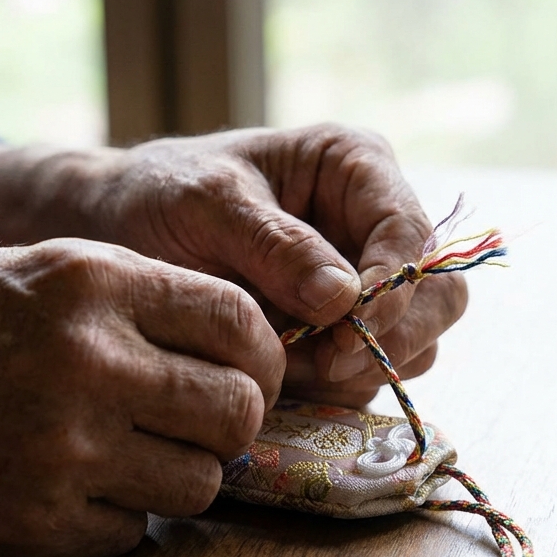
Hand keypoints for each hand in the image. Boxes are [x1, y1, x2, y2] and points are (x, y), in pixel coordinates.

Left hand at [0, 124, 468, 406]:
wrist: (116, 237)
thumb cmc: (157, 197)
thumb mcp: (203, 202)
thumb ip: (273, 243)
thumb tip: (345, 297)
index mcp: (356, 167)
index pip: (410, 229)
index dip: (396, 285)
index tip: (347, 327)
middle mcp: (376, 227)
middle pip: (439, 295)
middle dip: (390, 337)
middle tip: (321, 362)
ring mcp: (369, 287)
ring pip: (417, 346)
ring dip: (360, 369)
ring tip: (283, 365)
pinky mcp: (348, 336)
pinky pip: (373, 376)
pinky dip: (337, 389)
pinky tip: (281, 379)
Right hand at [0, 239, 282, 556]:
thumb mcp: (30, 270)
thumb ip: (133, 297)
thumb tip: (235, 338)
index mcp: (91, 282)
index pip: (239, 321)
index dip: (260, 356)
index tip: (247, 374)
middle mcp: (88, 362)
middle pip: (235, 411)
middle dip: (228, 423)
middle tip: (194, 425)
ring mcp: (63, 450)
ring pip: (199, 484)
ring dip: (176, 477)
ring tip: (126, 457)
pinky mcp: (34, 525)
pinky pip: (132, 535)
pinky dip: (115, 520)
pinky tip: (70, 490)